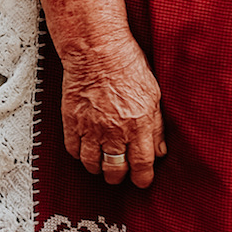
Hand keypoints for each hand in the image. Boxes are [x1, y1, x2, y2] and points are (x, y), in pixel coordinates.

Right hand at [58, 23, 165, 188]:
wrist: (96, 50)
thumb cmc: (128, 66)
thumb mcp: (153, 95)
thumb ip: (157, 126)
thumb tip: (160, 150)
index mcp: (138, 125)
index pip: (141, 164)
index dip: (142, 178)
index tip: (142, 181)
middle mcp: (114, 131)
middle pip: (115, 169)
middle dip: (118, 177)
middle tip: (120, 175)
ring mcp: (91, 127)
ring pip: (92, 164)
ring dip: (98, 168)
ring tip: (102, 164)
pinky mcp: (72, 121)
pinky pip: (73, 149)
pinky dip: (79, 154)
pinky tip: (85, 150)